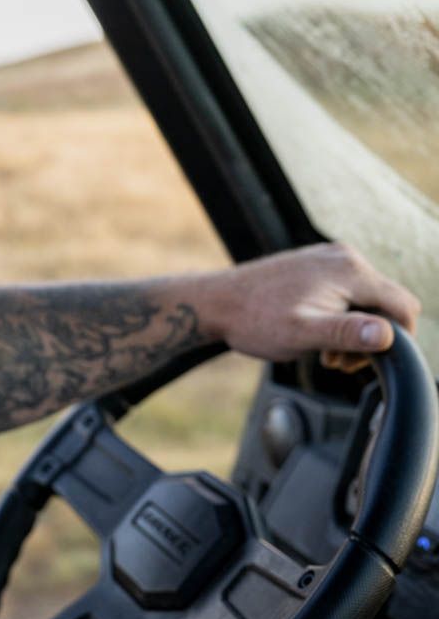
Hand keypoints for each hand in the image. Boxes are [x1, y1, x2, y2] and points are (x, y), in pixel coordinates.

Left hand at [201, 243, 421, 371]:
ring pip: (368, 300)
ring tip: (324, 351)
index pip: (404, 306)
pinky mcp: (316, 265)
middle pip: (387, 303)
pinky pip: (348, 293)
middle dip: (371, 336)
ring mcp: (329, 258)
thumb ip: (348, 333)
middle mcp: (344, 257)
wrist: (215, 303)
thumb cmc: (254, 320)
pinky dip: (340, 316)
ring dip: (354, 329)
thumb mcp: (304, 334)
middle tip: (337, 359)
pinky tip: (316, 332)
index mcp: (350, 270)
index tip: (365, 361)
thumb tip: (386, 335)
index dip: (397, 339)